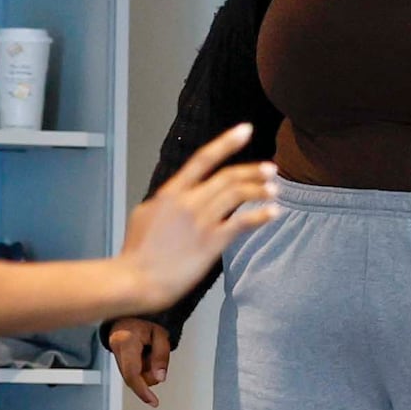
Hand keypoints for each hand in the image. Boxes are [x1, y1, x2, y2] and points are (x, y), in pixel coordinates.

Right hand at [107, 318, 173, 405]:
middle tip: (155, 355)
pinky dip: (142, 367)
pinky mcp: (117, 359)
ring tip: (149, 350)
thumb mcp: (161, 335)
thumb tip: (160, 377)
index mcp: (126, 341)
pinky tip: (144, 353)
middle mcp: (116, 349)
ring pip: (134, 376)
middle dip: (149, 373)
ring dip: (146, 369)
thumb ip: (161, 356)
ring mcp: (115, 355)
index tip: (152, 401)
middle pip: (134, 377)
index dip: (142, 390)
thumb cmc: (145, 320)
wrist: (131, 313)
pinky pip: (132, 371)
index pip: (132, 373)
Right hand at [119, 125, 277, 313]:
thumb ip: (166, 202)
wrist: (136, 279)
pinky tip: (273, 212)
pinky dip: (261, 215)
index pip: (203, 159)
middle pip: (228, 176)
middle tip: (271, 168)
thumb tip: (177, 195)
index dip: (227, 142)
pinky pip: (242, 223)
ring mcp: (200, 221)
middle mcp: (188, 201)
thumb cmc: (137, 252)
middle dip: (253, 170)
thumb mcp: (145, 215)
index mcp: (170, 192)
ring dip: (259, 190)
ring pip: (237, 195)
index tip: (246, 130)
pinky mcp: (211, 242)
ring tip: (274, 189)